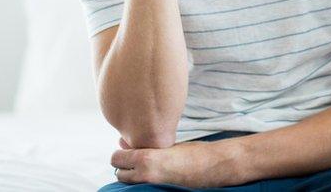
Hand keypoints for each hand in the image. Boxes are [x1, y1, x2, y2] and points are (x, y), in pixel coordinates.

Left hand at [111, 137, 246, 187]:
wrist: (214, 167)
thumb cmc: (194, 153)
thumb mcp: (168, 145)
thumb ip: (146, 146)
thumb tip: (124, 144)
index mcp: (147, 158)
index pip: (116, 159)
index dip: (121, 155)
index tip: (127, 151)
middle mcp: (146, 175)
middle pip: (119, 174)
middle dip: (125, 167)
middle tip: (137, 162)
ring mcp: (151, 187)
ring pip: (128, 183)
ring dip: (133, 176)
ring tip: (148, 169)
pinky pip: (142, 188)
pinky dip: (143, 183)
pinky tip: (154, 176)